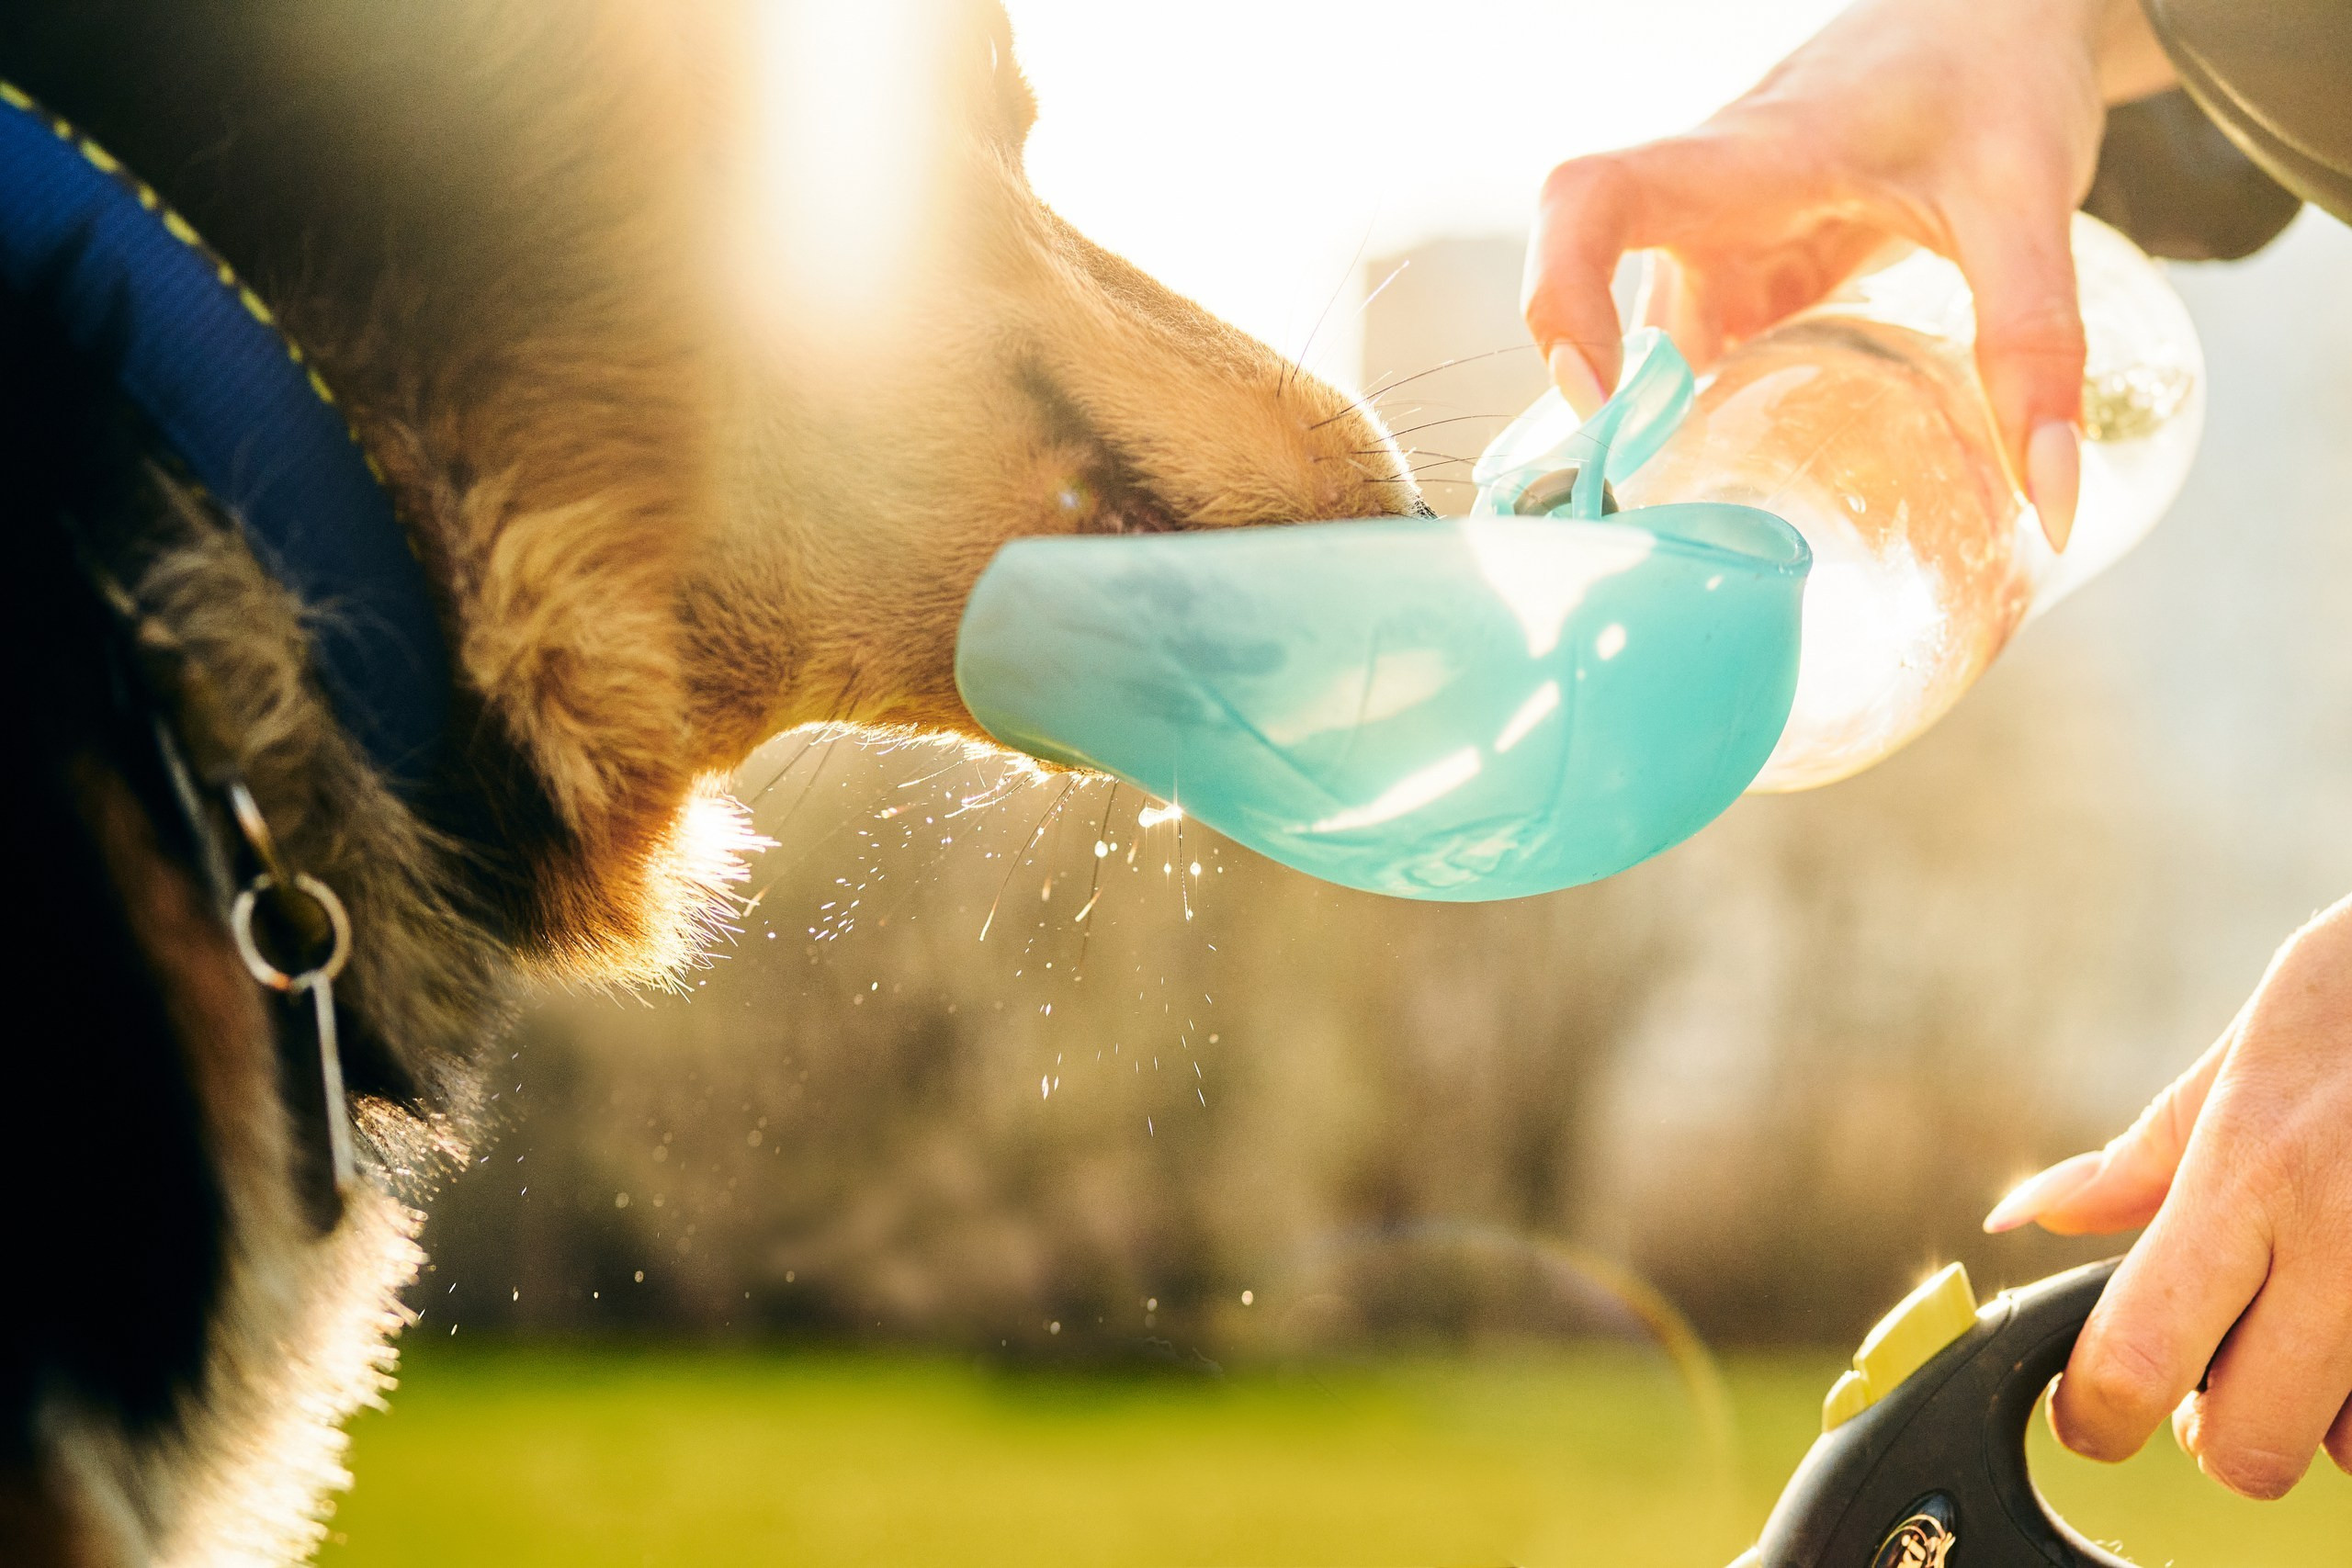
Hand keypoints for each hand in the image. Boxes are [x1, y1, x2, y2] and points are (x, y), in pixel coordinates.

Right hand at [1521, 0, 2175, 549]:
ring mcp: (1720, 245)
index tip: (1596, 392)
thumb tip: (2049, 500)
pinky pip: (1696, 356)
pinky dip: (1707, 420)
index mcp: (1748, 158)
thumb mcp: (2027, 202)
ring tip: (1702, 522)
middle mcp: (1707, 204)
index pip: (1592, 200)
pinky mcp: (1748, 275)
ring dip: (1654, 425)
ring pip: (1642, 341)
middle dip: (1599, 403)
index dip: (1561, 293)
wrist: (1997, 17)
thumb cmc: (1993, 68)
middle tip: (1648, 502)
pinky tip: (1753, 478)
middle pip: (1584, 288)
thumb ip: (2035, 344)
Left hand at [1985, 893, 2351, 1497]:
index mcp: (2249, 1173)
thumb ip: (2141, 1159)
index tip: (2086, 1414)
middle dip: (2211, 1436)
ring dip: (2312, 1419)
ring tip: (2304, 1330)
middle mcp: (2340, 1241)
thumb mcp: (2246, 1059)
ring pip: (2348, 1452)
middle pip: (2249, 1448)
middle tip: (2208, 1378)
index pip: (2139, 1355)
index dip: (2096, 1414)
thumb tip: (2023, 1216)